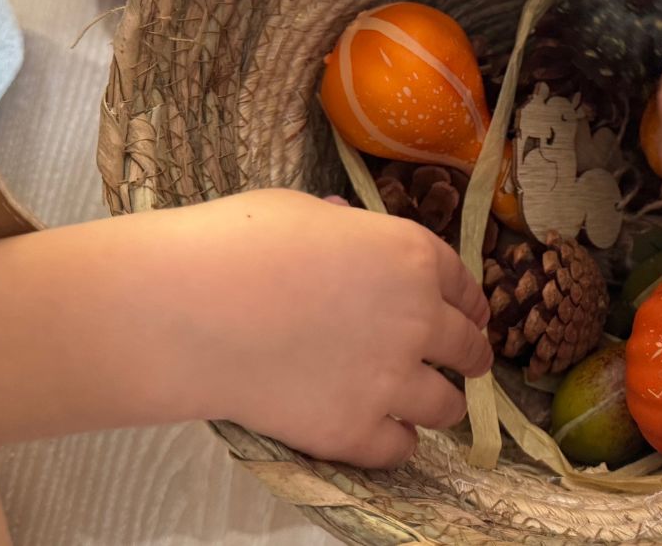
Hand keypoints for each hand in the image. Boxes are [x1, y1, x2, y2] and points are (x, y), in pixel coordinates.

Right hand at [138, 190, 491, 467]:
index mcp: (411, 256)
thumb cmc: (238, 243)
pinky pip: (400, 449)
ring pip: (447, 406)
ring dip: (441, 404)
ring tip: (429, 406)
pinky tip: (386, 437)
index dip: (468, 304)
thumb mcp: (302, 211)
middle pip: (468, 348)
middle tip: (466, 365)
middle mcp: (417, 319)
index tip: (469, 317)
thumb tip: (346, 225)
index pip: (464, 286)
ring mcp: (390, 380)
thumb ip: (343, 228)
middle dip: (469, 356)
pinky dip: (396, 444)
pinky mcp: (355, 431)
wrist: (192, 309)